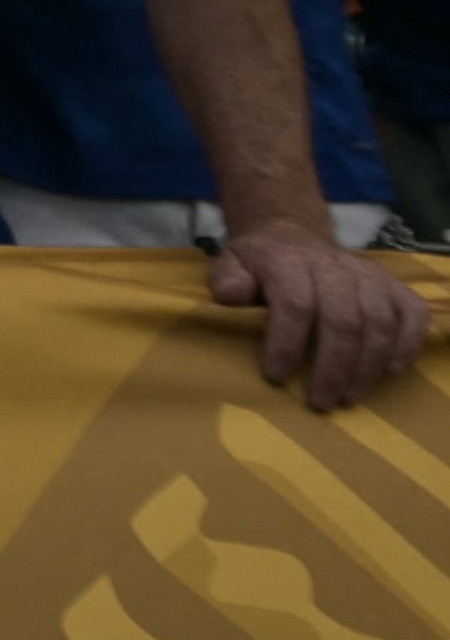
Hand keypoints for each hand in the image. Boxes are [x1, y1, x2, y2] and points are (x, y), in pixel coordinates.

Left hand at [216, 220, 433, 410]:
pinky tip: (391, 371)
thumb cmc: (259, 264)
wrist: (292, 237)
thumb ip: (227, 279)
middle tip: (321, 402)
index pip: (295, 304)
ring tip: (349, 397)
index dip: (287, 344)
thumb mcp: (231, 264)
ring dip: (367, 366)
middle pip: (342, 320)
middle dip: (332, 368)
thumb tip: (230, 297)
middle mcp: (333, 265)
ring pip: (378, 322)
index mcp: (288, 261)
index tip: (276, 377)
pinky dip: (408, 343)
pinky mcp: (394, 285)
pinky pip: (412, 314)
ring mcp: (368, 275)